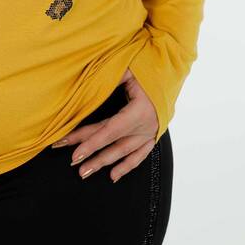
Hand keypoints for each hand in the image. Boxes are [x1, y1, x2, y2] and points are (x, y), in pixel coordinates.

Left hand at [51, 68, 158, 182]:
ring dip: (104, 163)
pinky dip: (126, 166)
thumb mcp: (129, 70)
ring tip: (85, 173)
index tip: (75, 153)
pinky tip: (113, 176)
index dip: (91, 143)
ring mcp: (150, 132)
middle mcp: (146, 125)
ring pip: (124, 152)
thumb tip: (88, 86)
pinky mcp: (153, 135)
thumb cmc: (149, 69)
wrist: (172, 72)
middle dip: (91, 154)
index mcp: (140, 110)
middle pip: (113, 143)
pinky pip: (139, 155)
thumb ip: (110, 78)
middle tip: (72, 163)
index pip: (109, 130)